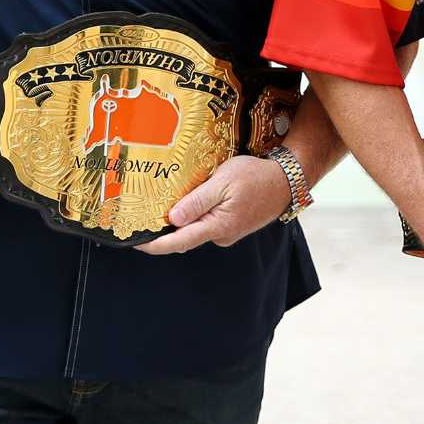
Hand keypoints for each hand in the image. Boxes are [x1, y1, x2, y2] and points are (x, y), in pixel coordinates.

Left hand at [136, 155, 291, 254]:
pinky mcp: (232, 225)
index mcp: (218, 226)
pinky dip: (194, 218)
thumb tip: (173, 219)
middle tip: (141, 224)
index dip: (156, 245)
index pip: (179, 241)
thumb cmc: (256, 177)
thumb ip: (197, 202)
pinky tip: (188, 205)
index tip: (136, 244)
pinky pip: (207, 224)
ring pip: (196, 230)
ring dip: (179, 224)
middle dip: (163, 234)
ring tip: (160, 211)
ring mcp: (228, 232)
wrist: (286, 180)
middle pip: (185, 238)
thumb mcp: (223, 182)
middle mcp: (221, 234)